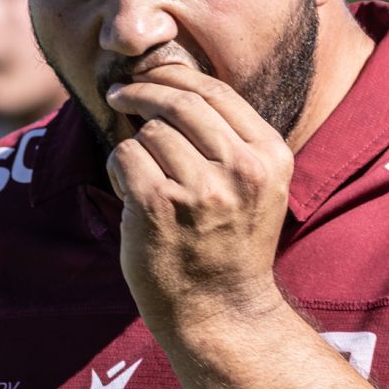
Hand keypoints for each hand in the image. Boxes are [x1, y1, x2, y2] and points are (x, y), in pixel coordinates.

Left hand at [104, 63, 293, 336]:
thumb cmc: (229, 244)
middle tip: (120, 94)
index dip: (174, 76)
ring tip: (143, 174)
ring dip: (136, 146)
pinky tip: (130, 191)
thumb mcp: (253, 186)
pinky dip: (119, 169)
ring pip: (149, 132)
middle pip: (179, 102)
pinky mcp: (160, 208)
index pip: (216, 91)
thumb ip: (228, 137)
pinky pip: (125, 157)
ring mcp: (201, 190)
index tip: (148, 76)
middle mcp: (241, 170)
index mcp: (269, 156)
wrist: (222, 312)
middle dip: (142, 91)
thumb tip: (172, 79)